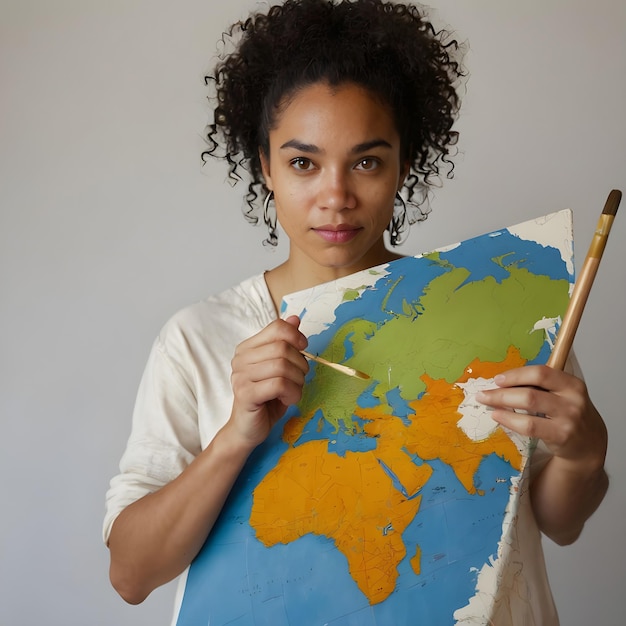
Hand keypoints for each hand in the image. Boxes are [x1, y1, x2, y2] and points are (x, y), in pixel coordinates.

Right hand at [228, 315, 308, 448]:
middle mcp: (240, 359)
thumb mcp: (280, 368)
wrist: (247, 429)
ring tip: (293, 391)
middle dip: (300, 365)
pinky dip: (292, 393)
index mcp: (248, 348)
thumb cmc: (266, 398)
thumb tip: (295, 318)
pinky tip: (288, 399)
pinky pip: (279, 384)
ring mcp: (240, 376)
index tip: (303, 349)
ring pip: (282, 366)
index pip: (276, 328)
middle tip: (299, 379)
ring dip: (297, 381)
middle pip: (282, 347)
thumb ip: (285, 343)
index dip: (296, 336)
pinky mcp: (245, 394)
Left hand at [477, 365, 606, 472]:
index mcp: (571, 383)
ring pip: (529, 407)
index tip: (497, 379)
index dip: (516, 375)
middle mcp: (573, 399)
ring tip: (487, 403)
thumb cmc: (568, 414)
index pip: (541, 373)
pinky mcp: (561, 436)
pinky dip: (510, 420)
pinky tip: (498, 416)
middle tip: (483, 393)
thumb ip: (539, 385)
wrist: (589, 444)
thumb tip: (502, 380)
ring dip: (502, 404)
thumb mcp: (562, 394)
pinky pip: (529, 426)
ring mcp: (568, 418)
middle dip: (502, 392)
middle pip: (531, 391)